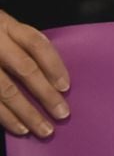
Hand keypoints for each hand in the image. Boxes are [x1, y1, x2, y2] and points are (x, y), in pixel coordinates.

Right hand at [0, 12, 68, 138]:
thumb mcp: (4, 29)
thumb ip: (23, 45)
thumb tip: (54, 77)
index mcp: (7, 26)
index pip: (36, 44)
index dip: (53, 65)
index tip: (66, 86)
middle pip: (25, 69)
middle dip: (45, 93)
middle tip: (62, 114)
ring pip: (5, 91)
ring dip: (26, 112)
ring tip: (44, 129)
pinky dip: (6, 118)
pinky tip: (20, 128)